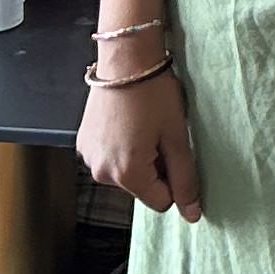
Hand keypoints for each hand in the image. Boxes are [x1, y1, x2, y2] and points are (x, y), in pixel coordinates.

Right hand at [79, 68, 203, 221]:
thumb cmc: (154, 93)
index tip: (172, 148)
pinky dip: (121, 147)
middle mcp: (102, 172)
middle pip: (141, 188)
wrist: (126, 58)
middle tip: (157, 132)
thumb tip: (192, 215)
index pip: (161, 202)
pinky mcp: (83, 145)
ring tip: (141, 125)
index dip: (173, 178)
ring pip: (126, 174)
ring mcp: (89, 158)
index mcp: (127, 173)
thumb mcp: (177, 136)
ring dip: (138, 157)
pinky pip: (110, 159)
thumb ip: (185, 179)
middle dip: (154, 167)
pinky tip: (127, 122)